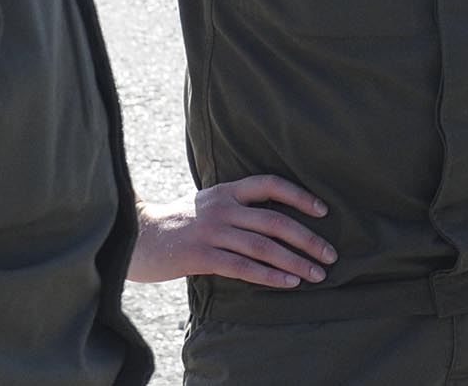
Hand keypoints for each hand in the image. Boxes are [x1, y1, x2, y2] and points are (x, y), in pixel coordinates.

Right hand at [127, 175, 335, 288]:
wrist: (136, 236)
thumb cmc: (176, 223)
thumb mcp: (207, 204)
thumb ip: (235, 206)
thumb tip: (273, 219)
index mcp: (226, 190)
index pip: (270, 184)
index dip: (300, 196)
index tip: (324, 211)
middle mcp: (222, 207)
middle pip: (275, 221)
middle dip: (308, 239)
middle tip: (331, 255)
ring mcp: (212, 231)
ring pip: (263, 247)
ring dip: (295, 262)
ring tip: (316, 274)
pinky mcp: (201, 256)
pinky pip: (243, 267)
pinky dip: (269, 275)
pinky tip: (288, 283)